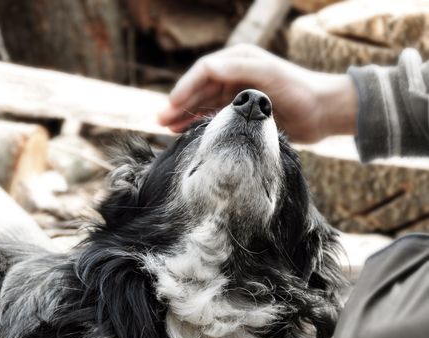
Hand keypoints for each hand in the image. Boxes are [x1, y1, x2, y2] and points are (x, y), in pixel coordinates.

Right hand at [158, 44, 356, 142]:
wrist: (322, 111)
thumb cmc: (299, 89)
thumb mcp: (269, 74)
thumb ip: (238, 69)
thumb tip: (207, 70)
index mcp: (238, 61)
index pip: (203, 72)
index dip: (185, 87)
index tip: (171, 106)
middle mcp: (234, 76)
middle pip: (199, 88)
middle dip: (179, 103)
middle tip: (160, 120)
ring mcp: (237, 94)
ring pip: (203, 103)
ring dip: (185, 114)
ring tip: (167, 128)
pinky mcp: (243, 112)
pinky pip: (214, 115)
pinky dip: (200, 122)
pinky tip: (186, 131)